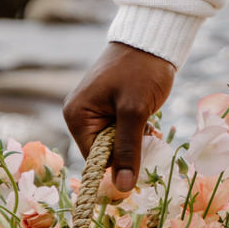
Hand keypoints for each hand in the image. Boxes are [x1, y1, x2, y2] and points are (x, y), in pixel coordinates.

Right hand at [63, 41, 175, 191]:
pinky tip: (146, 120)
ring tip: (147, 124)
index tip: (141, 152)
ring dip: (134, 142)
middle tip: (147, 134)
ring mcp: (92, 111)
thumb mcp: (134, 111)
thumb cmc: (141, 70)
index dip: (118, 162)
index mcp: (76, 116)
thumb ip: (127, 151)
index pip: (94, 159)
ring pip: (115, 145)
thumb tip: (123, 189)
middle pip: (104, 154)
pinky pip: (119, 132)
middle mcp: (78, 116)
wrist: (152, 39)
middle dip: (128, 150)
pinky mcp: (107, 108)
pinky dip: (135, 132)